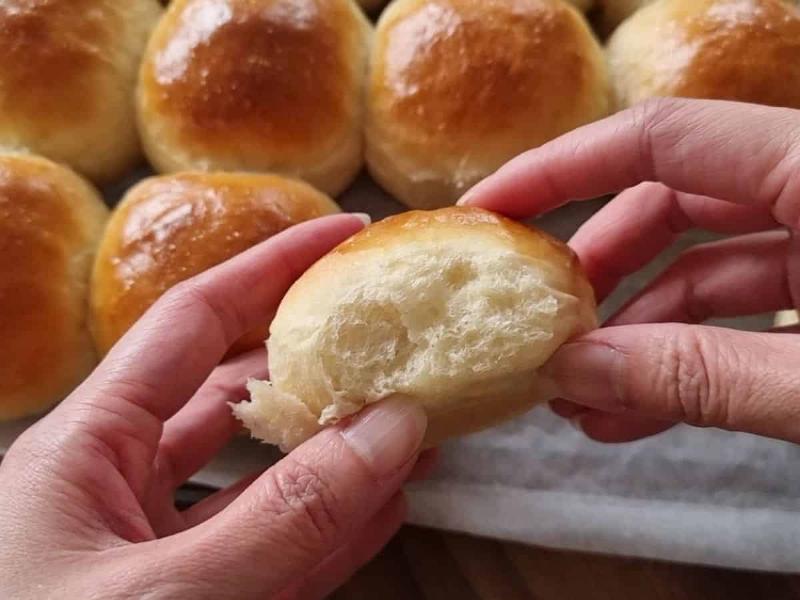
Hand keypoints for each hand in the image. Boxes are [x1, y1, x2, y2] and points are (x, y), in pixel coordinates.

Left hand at [0, 213, 435, 599]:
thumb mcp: (163, 596)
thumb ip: (281, 519)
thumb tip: (392, 430)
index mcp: (81, 450)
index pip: (192, 324)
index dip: (270, 269)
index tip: (345, 235)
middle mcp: (117, 489)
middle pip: (236, 397)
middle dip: (317, 365)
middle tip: (396, 340)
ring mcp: (157, 556)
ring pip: (263, 482)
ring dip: (338, 453)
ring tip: (413, 423)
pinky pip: (271, 555)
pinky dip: (329, 532)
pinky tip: (387, 506)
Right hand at [461, 98, 799, 444]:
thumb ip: (702, 375)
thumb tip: (576, 374)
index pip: (659, 137)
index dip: (557, 169)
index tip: (483, 212)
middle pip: (670, 196)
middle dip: (590, 267)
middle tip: (536, 324)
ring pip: (700, 260)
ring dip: (632, 329)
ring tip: (578, 395)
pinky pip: (742, 307)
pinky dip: (687, 354)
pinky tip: (636, 410)